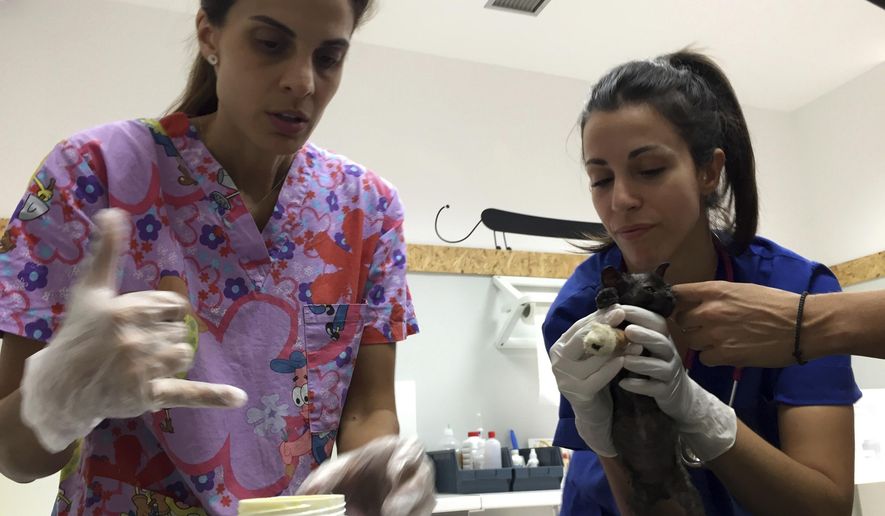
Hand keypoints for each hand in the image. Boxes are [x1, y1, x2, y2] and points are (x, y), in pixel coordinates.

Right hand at [19, 208, 246, 452]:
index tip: (139, 321)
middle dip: (161, 336)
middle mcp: (132, 340)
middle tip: (130, 346)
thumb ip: (107, 252)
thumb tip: (113, 212)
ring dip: (170, 359)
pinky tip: (239, 397)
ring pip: (184, 354)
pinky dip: (214, 395)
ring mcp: (140, 370)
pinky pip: (188, 392)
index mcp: (125, 310)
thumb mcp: (92, 289)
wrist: (61, 385)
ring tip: (140, 364)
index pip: (174, 306)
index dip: (160, 313)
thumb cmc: (80, 331)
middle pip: (180, 330)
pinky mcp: (148, 396)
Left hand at [296, 435, 434, 515]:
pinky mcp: (417, 510)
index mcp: (400, 451)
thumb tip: (307, 491)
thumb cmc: (362, 472)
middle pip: (423, 479)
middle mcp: (415, 471)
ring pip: (424, 503)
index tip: (394, 472)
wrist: (364, 490)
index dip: (407, 457)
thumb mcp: (343, 470)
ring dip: (410, 511)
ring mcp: (420, 494)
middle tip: (390, 510)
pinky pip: (419, 515)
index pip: (413, 448)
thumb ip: (327, 476)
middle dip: (409, 494)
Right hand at [549, 306, 640, 456]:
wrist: (593, 413)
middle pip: (582, 338)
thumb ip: (597, 335)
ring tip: (635, 341)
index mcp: (560, 348)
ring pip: (592, 357)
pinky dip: (611, 368)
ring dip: (616, 347)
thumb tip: (613, 307)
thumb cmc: (594, 378)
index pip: (579, 326)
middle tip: (623, 314)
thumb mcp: (593, 355)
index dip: (599, 316)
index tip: (619, 307)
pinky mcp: (578, 393)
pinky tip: (624, 361)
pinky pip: (597, 377)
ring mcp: (566, 378)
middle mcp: (559, 361)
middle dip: (604, 324)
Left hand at [618, 305, 737, 461]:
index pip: (657, 322)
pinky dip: (639, 386)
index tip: (620, 308)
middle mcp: (669, 354)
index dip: (640, 314)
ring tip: (624, 360)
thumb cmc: (655, 364)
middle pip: (661, 342)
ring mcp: (669, 373)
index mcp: (662, 339)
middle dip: (645, 335)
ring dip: (641, 362)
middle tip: (628, 330)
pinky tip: (623, 383)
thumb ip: (634, 332)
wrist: (679, 395)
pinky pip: (654, 388)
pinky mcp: (666, 392)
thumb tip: (611, 311)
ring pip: (659, 367)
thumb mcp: (648, 346)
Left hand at [671, 281, 799, 366]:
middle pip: (680, 319)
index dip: (674, 301)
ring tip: (720, 340)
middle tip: (706, 326)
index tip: (675, 306)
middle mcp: (709, 311)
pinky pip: (703, 358)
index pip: (677, 293)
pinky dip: (712, 356)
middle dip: (690, 323)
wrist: (802, 325)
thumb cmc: (777, 304)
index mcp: (715, 291)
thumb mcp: (742, 290)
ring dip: (701, 341)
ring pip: (690, 340)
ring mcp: (715, 334)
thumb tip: (697, 304)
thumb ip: (716, 296)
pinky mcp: (725, 355)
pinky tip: (727, 352)